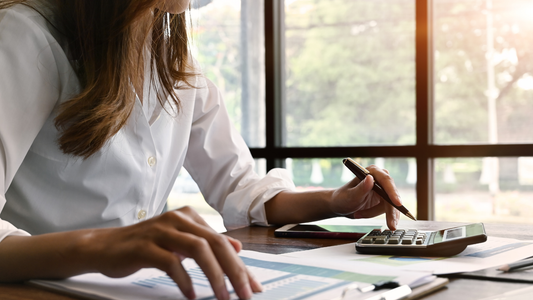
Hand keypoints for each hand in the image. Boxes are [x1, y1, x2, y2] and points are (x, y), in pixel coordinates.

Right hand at [79, 206, 261, 299]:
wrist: (104, 246)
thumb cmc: (145, 246)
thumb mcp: (180, 241)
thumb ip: (206, 242)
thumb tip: (237, 247)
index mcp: (189, 217)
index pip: (222, 242)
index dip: (241, 265)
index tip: (253, 286)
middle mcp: (178, 219)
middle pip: (215, 243)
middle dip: (234, 271)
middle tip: (244, 294)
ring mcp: (160, 230)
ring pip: (198, 249)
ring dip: (214, 276)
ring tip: (222, 297)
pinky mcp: (144, 246)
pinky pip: (170, 262)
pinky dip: (184, 280)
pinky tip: (190, 295)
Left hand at [330, 165, 400, 229]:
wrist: (340, 206)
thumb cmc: (342, 198)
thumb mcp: (350, 196)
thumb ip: (361, 188)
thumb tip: (370, 178)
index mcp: (371, 172)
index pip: (386, 181)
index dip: (393, 192)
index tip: (397, 203)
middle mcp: (379, 179)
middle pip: (391, 195)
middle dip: (390, 211)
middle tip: (391, 225)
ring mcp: (383, 189)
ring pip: (390, 205)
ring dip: (375, 213)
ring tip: (359, 214)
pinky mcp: (384, 199)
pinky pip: (388, 210)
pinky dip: (377, 215)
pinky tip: (366, 216)